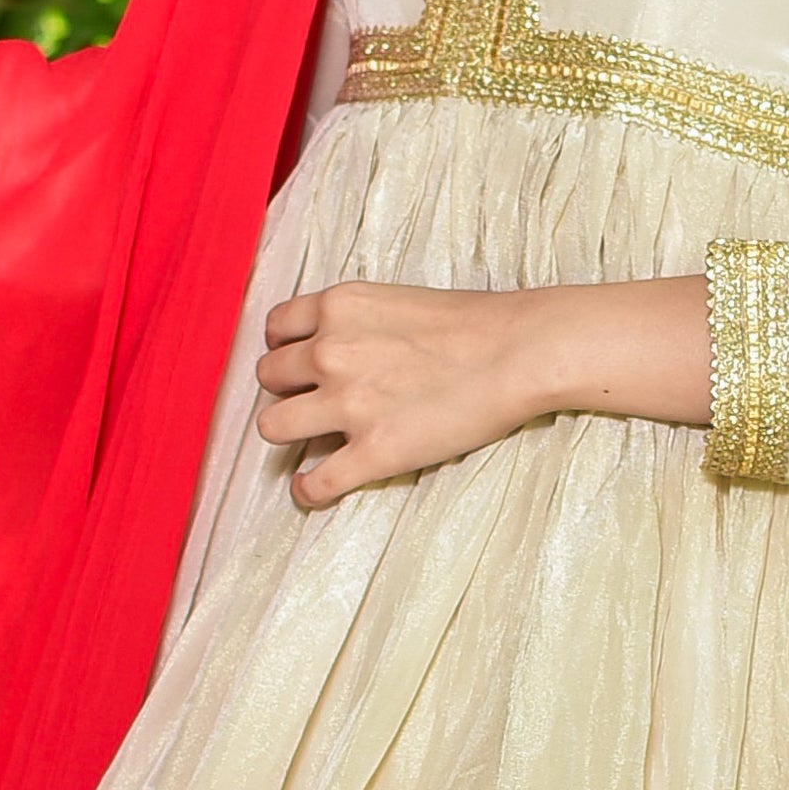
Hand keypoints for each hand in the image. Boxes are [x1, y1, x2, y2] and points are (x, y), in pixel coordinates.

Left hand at [255, 272, 718, 505]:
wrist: (519, 352)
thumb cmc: (473, 323)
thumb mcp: (398, 300)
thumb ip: (355, 322)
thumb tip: (330, 346)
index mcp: (338, 308)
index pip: (275, 328)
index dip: (284, 347)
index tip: (296, 361)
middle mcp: (330, 352)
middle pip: (269, 376)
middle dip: (287, 388)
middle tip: (314, 398)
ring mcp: (347, 405)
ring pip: (272, 426)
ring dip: (289, 433)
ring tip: (312, 438)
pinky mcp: (372, 452)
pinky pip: (312, 482)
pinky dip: (307, 489)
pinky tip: (312, 488)